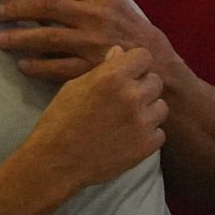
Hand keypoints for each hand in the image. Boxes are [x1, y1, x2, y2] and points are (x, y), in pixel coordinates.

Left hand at [0, 0, 182, 87]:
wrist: (158, 66)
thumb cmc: (133, 33)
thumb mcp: (116, 5)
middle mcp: (95, 16)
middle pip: (45, 7)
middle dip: (16, 8)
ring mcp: (91, 43)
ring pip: (45, 37)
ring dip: (18, 37)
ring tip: (0, 39)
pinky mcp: (89, 69)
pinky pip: (54, 67)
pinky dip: (34, 65)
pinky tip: (22, 64)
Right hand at [22, 45, 167, 192]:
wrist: (53, 163)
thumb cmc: (59, 121)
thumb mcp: (74, 87)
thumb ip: (103, 69)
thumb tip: (120, 52)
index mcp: (113, 77)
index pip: (144, 56)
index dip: (136, 65)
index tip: (129, 75)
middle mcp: (131, 96)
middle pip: (155, 81)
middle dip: (142, 88)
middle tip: (124, 101)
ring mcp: (141, 123)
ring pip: (161, 107)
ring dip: (148, 112)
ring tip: (126, 121)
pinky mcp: (145, 146)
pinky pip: (159, 133)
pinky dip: (147, 136)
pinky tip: (129, 138)